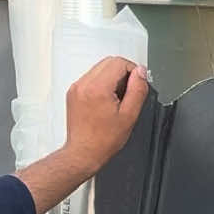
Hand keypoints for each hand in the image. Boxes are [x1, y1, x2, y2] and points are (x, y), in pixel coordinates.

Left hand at [61, 57, 148, 179]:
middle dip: (123, 73)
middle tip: (127, 93)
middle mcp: (83, 84)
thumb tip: (141, 72)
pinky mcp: (73, 92)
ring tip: (115, 99)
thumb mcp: (129, 115)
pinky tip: (106, 101)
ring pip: (100, 68)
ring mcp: (76, 87)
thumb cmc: (103, 140)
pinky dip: (101, 83)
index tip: (136, 84)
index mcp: (97, 88)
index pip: (119, 62)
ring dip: (112, 78)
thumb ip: (137, 89)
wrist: (84, 152)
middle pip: (108, 62)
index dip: (133, 71)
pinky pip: (91, 77)